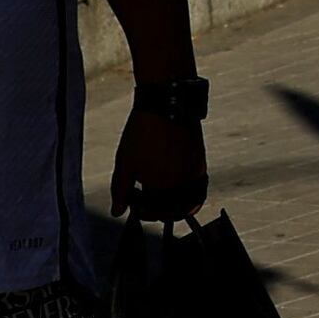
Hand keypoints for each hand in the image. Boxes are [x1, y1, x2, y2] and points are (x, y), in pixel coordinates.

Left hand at [112, 106, 207, 221]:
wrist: (166, 105)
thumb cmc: (141, 133)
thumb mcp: (124, 164)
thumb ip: (120, 191)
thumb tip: (117, 212)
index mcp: (160, 187)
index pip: (153, 213)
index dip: (141, 212)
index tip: (134, 205)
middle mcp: (181, 184)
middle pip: (172, 211)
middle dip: (158, 211)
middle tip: (146, 201)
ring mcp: (194, 174)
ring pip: (188, 202)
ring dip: (175, 205)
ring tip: (161, 195)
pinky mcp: (201, 163)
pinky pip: (197, 188)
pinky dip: (188, 193)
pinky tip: (174, 184)